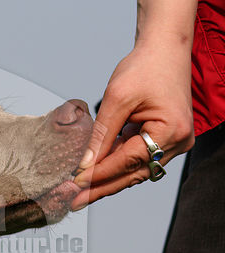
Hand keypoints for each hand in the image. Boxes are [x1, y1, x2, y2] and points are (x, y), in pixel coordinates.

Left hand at [71, 40, 194, 210]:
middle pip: (133, 173)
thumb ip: (102, 134)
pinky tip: (95, 173)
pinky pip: (138, 159)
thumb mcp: (117, 98)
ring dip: (108, 179)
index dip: (99, 175)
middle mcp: (177, 142)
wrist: (164, 49)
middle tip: (75, 202)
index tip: (75, 186)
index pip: (128, 162)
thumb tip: (85, 164)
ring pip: (135, 170)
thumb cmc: (144, 67)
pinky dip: (116, 165)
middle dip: (102, 187)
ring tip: (80, 192)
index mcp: (170, 131)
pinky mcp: (164, 139)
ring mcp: (174, 142)